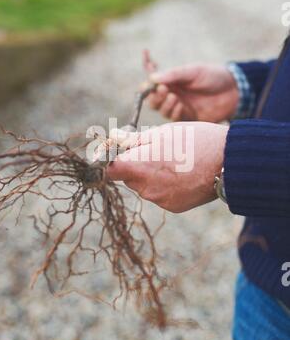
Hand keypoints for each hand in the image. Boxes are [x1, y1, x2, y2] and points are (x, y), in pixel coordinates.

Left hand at [106, 122, 227, 212]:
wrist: (229, 162)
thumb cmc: (196, 140)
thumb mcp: (164, 132)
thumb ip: (135, 139)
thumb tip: (113, 137)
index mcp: (140, 166)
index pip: (111, 169)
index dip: (112, 160)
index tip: (120, 152)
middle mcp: (146, 188)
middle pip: (128, 178)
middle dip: (136, 165)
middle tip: (156, 151)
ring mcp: (160, 200)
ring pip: (145, 187)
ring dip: (151, 176)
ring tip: (175, 162)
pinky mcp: (173, 207)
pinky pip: (160, 195)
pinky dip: (166, 186)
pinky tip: (183, 175)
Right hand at [148, 64, 238, 122]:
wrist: (233, 91)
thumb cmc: (213, 77)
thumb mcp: (193, 71)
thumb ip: (173, 75)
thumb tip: (152, 78)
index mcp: (172, 80)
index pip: (153, 76)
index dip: (147, 68)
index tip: (147, 58)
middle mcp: (172, 93)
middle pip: (152, 98)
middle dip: (154, 95)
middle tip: (163, 89)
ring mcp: (179, 106)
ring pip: (160, 109)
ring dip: (164, 104)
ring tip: (174, 97)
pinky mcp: (187, 118)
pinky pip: (173, 119)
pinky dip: (174, 111)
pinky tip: (182, 105)